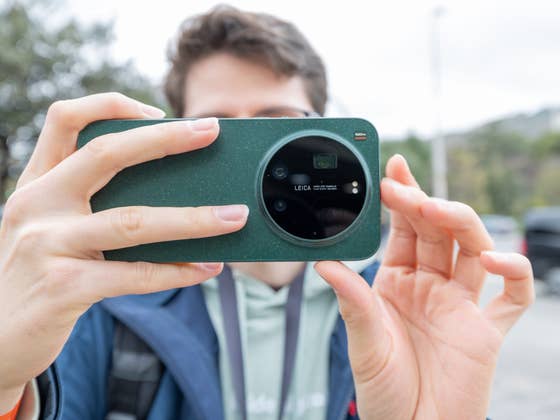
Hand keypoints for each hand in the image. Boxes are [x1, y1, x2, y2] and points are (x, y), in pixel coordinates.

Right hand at [0, 93, 248, 411]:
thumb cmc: (37, 276)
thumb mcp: (51, 229)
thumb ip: (93, 207)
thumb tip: (177, 197)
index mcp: (37, 183)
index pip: (66, 119)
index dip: (113, 106)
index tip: (159, 112)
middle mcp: (36, 204)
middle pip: (106, 153)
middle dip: (165, 139)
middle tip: (211, 130)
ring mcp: (46, 244)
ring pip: (134, 221)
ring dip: (194, 219)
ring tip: (234, 217)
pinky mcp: (63, 288)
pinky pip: (134, 275)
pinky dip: (177, 272)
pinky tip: (206, 269)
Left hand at [315, 154, 533, 419]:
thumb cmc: (384, 390)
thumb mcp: (363, 342)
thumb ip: (351, 301)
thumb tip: (325, 262)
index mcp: (397, 281)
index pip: (403, 228)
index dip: (401, 197)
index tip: (391, 169)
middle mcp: (430, 286)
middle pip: (437, 230)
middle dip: (425, 204)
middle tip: (406, 189)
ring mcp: (460, 304)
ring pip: (473, 248)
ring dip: (461, 224)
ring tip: (436, 210)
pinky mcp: (487, 330)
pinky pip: (513, 295)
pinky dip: (514, 272)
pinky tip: (495, 259)